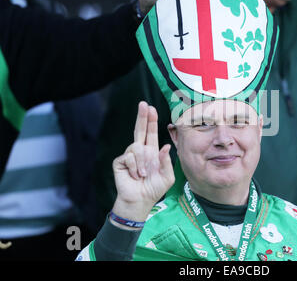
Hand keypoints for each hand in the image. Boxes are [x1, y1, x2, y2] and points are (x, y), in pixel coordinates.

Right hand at [112, 102, 174, 221]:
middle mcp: (140, 151)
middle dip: (142, 116)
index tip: (150, 108)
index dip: (150, 121)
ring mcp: (129, 155)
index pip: (151, 133)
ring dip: (142, 163)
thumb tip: (166, 146)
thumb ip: (167, 162)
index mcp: (152, 152)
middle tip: (143, 104)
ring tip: (142, 175)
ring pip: (136, 147)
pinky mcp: (120, 162)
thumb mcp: (167, 177)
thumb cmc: (154, 189)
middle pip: (140, 130)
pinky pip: (129, 157)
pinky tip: (134, 176)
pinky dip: (134, 168)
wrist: (140, 201)